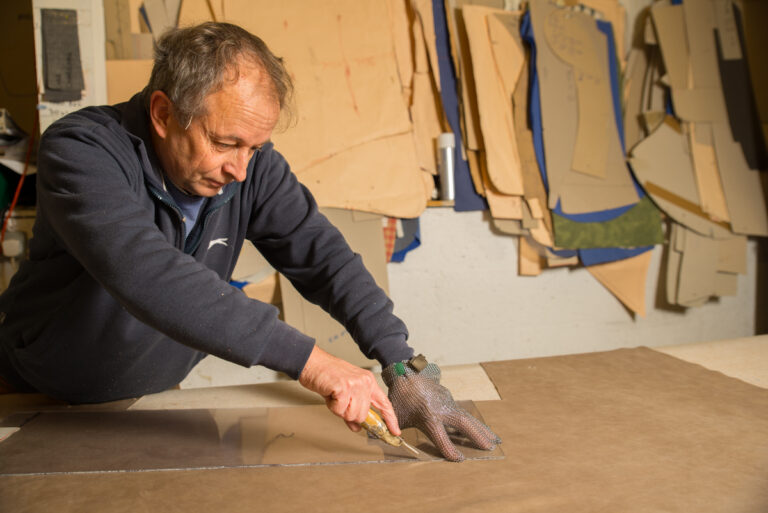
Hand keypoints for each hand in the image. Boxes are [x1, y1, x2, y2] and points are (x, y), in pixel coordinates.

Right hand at [298, 345, 400, 434]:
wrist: (312, 363)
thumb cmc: (327, 375)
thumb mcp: (345, 391)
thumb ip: (353, 408)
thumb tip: (357, 426)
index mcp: (368, 382)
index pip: (384, 403)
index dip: (391, 419)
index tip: (395, 431)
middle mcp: (364, 382)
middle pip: (364, 414)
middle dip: (350, 414)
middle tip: (340, 402)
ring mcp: (355, 384)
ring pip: (353, 414)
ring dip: (341, 410)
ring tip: (335, 397)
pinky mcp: (344, 387)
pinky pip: (340, 410)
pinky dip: (333, 407)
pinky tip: (330, 395)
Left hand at [382, 357, 500, 461]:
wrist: (406, 373)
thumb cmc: (400, 397)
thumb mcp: (397, 415)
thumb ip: (396, 430)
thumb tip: (391, 442)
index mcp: (428, 416)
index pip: (440, 436)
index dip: (449, 449)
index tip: (460, 459)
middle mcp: (441, 409)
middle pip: (463, 423)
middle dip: (477, 436)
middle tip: (490, 448)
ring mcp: (448, 403)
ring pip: (468, 417)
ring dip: (482, 429)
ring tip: (496, 441)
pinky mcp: (450, 399)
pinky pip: (464, 413)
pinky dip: (474, 422)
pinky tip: (483, 430)